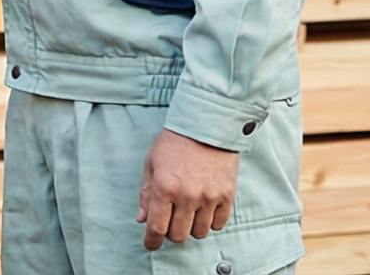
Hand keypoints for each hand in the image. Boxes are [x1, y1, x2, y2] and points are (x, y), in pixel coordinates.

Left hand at [137, 129, 238, 249]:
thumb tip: (142, 219)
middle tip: (171, 222)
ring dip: (192, 228)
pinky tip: (205, 209)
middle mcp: (187, 196)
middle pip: (178, 235)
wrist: (207, 125)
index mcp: (164, 187)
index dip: (152, 241)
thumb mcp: (152, 163)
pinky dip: (210, 222)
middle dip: (171, 233)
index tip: (151, 245)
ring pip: (199, 233)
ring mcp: (209, 197)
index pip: (156, 227)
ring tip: (189, 213)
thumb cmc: (175, 142)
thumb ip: (146, 193)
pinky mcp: (227, 196)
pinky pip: (218, 224)